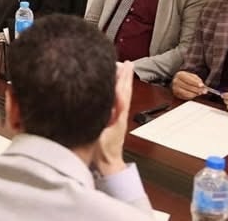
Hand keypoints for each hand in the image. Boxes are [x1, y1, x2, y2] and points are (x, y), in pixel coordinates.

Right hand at [93, 61, 132, 175]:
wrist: (107, 164)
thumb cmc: (102, 151)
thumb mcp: (100, 133)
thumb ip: (104, 118)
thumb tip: (109, 102)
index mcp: (117, 116)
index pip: (122, 93)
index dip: (122, 78)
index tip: (124, 65)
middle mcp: (120, 114)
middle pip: (125, 91)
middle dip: (126, 76)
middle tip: (128, 62)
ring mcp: (119, 117)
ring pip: (123, 95)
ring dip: (124, 81)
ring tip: (125, 69)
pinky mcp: (115, 120)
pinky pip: (120, 100)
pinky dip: (120, 90)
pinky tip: (116, 87)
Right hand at [171, 71, 207, 99]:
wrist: (179, 82)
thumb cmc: (187, 79)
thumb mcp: (193, 76)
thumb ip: (198, 80)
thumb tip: (203, 86)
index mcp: (180, 74)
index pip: (188, 79)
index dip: (195, 83)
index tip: (201, 85)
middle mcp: (176, 81)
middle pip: (187, 86)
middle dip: (197, 89)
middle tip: (203, 91)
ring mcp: (175, 88)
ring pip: (186, 92)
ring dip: (194, 93)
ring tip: (199, 92)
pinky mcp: (176, 94)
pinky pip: (185, 96)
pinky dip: (191, 96)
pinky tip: (194, 94)